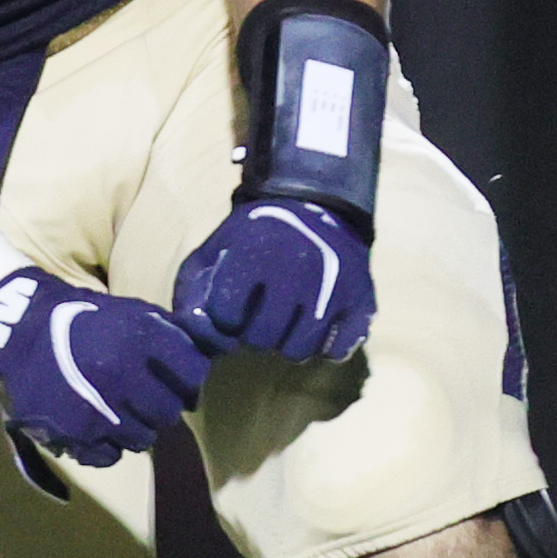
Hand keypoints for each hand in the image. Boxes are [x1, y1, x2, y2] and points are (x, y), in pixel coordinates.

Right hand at [0, 265, 207, 466]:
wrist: (18, 328)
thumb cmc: (82, 318)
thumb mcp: (130, 311)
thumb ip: (171, 333)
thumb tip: (209, 355)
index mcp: (140, 340)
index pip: (192, 374)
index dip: (187, 379)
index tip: (176, 379)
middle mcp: (122, 376)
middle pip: (169, 412)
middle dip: (161, 406)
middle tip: (143, 398)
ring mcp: (97, 410)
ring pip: (144, 439)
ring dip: (136, 428)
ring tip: (118, 411)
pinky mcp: (74, 434)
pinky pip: (110, 456)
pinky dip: (107, 445)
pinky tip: (96, 425)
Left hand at [173, 198, 372, 368]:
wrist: (316, 206)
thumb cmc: (256, 235)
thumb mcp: (216, 246)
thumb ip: (194, 288)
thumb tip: (200, 334)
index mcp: (255, 253)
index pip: (225, 317)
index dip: (224, 316)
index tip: (232, 303)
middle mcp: (296, 270)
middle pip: (261, 340)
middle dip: (254, 333)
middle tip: (261, 315)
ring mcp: (333, 287)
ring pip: (298, 351)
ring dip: (286, 342)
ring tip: (286, 320)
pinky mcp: (362, 300)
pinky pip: (336, 350)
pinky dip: (324, 345)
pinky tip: (316, 325)